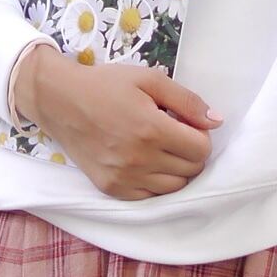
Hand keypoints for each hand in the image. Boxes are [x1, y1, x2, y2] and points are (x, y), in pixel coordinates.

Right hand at [19, 47, 223, 200]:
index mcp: (151, 129)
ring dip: (176, 169)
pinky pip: (150, 197)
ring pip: (174, 188)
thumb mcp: (149, 80)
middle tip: (174, 134)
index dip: (201, 135)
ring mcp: (123, 178)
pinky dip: (155, 183)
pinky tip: (146, 163)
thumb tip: (217, 121)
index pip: (201, 149)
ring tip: (161, 149)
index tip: (187, 125)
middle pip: (191, 170)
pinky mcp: (111, 189)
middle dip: (190, 152)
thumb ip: (187, 101)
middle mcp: (139, 159)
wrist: (60, 100)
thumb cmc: (106, 85)